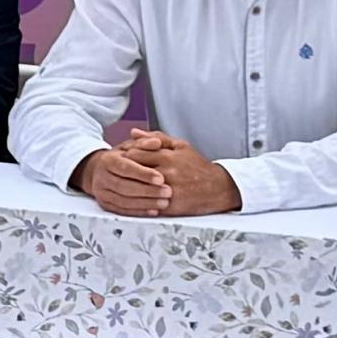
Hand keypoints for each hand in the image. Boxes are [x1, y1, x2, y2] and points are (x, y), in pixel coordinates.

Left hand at [84, 127, 235, 218]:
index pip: (135, 153)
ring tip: (124, 186)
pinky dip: (138, 202)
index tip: (122, 159)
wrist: (218, 188)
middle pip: (134, 170)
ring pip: (138, 189)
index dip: (126, 156)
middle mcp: (167, 172)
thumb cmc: (197, 166)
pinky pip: (148, 204)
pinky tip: (133, 200)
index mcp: (167, 156)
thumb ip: (156, 138)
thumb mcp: (180, 146)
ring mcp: (168, 190)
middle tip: (118, 173)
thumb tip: (134, 132)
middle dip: (124, 171)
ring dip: (128, 188)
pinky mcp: (171, 206)